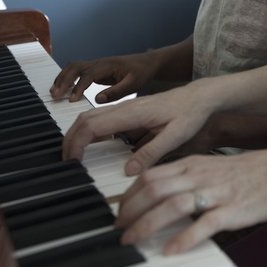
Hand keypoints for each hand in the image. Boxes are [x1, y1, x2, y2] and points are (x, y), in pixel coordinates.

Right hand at [49, 51, 155, 102]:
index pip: (89, 74)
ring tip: (53, 93)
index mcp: (108, 65)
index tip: (72, 100)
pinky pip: (76, 72)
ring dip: (62, 78)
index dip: (79, 86)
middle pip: (75, 67)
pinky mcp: (94, 70)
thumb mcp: (134, 84)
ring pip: (73, 67)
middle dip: (64, 80)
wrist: (146, 63)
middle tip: (56, 95)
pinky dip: (66, 79)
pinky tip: (61, 90)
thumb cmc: (141, 73)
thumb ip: (117, 92)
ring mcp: (95, 65)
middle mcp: (99, 63)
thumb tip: (98, 99)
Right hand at [62, 81, 214, 174]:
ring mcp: (125, 108)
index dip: (78, 143)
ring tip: (73, 156)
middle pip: (85, 119)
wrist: (200, 96)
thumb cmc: (190, 113)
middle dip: (70, 139)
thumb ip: (153, 152)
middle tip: (66, 163)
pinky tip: (90, 147)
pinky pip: (101, 118)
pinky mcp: (128, 111)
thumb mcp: (176, 135)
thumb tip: (128, 170)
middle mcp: (124, 107)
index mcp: (133, 112)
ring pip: (90, 116)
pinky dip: (88, 131)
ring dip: (77, 134)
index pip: (93, 125)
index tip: (74, 162)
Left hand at [115, 146, 266, 253]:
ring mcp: (215, 192)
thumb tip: (161, 193)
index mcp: (193, 164)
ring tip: (133, 239)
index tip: (119, 210)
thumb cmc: (249, 172)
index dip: (129, 194)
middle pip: (154, 189)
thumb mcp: (211, 167)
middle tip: (118, 228)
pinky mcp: (231, 210)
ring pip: (172, 205)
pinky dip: (184, 238)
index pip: (150, 175)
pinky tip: (170, 250)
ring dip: (147, 224)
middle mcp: (199, 175)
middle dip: (130, 210)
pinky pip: (203, 224)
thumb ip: (186, 177)